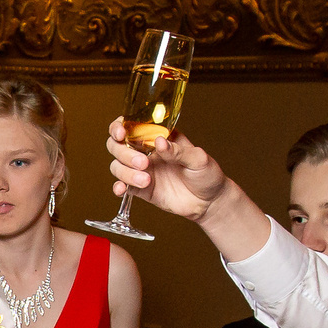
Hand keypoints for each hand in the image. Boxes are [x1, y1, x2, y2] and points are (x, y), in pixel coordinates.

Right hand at [106, 117, 230, 221]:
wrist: (209, 202)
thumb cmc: (207, 174)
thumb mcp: (198, 158)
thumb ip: (178, 150)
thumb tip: (159, 142)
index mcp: (159, 137)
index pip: (132, 126)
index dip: (120, 126)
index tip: (122, 133)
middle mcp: (146, 152)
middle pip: (118, 145)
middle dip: (124, 153)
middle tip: (143, 162)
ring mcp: (141, 170)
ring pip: (118, 166)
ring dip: (126, 172)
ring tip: (146, 181)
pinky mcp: (141, 189)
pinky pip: (122, 186)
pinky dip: (118, 187)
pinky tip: (122, 190)